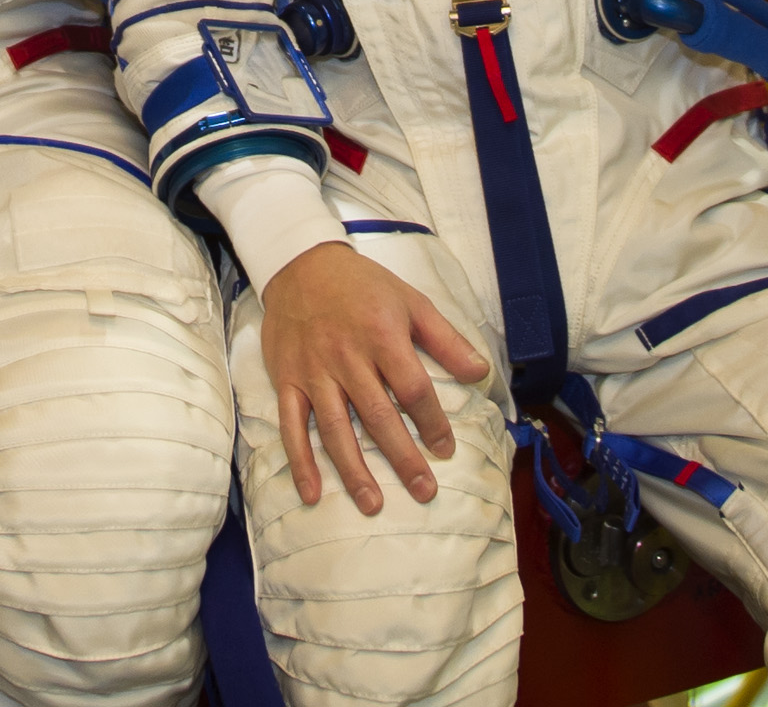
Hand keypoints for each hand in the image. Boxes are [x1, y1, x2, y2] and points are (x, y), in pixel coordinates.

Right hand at [262, 241, 488, 513]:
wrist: (300, 262)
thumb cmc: (362, 285)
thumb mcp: (410, 301)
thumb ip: (446, 339)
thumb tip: (481, 372)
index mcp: (381, 335)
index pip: (413, 390)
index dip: (433, 423)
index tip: (445, 450)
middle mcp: (346, 357)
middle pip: (378, 416)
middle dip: (402, 459)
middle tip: (424, 492)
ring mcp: (313, 371)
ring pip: (335, 428)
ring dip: (353, 470)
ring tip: (373, 504)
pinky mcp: (287, 379)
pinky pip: (292, 425)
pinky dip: (300, 461)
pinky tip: (312, 492)